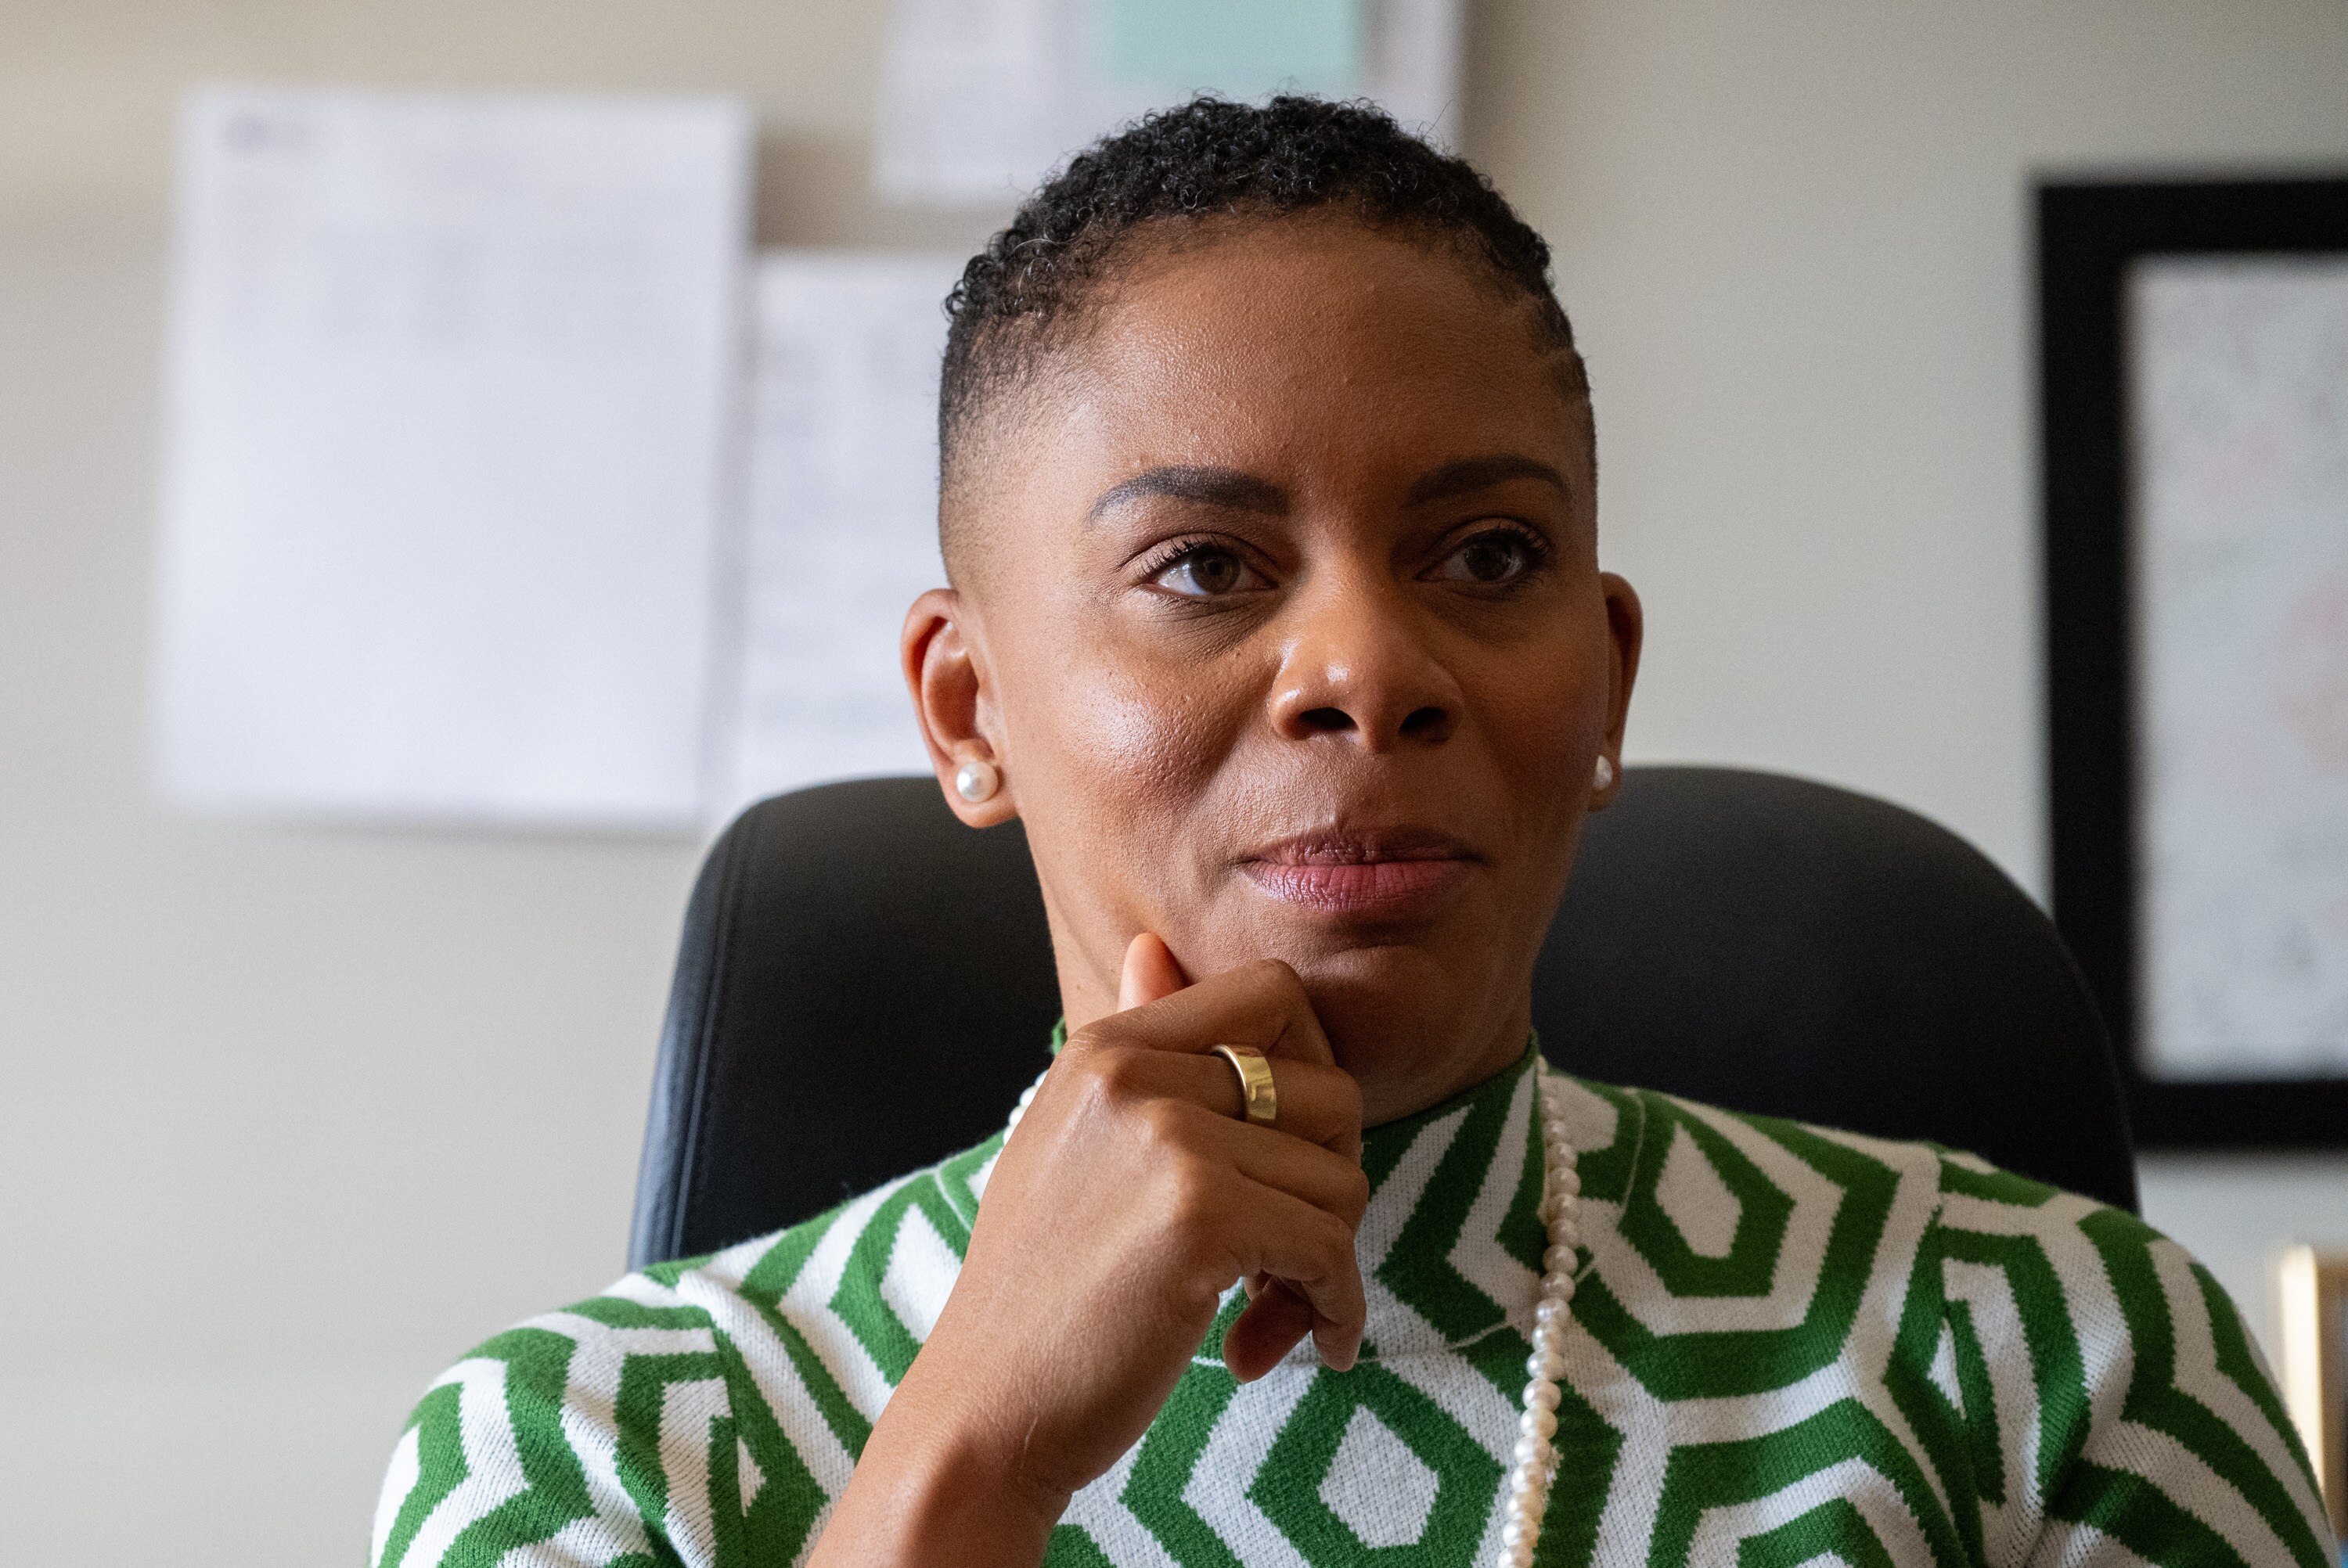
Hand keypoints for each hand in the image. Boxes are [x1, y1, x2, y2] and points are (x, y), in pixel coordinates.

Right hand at [807, 936, 1367, 1567]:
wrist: (984, 1416)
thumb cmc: (1040, 1295)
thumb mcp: (1071, 1145)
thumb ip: (1136, 1049)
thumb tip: (1157, 947)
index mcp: (1107, 1046)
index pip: (1274, 993)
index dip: (1310, 1075)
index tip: (1285, 1161)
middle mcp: (1134, 1072)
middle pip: (1330, 1090)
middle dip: (1329, 1183)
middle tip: (1281, 1258)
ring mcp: (1166, 1139)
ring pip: (1342, 1179)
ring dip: (1325, 1265)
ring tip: (1262, 1316)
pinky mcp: (1200, 1217)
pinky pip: (1332, 1250)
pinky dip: (1334, 1309)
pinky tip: (1286, 1350)